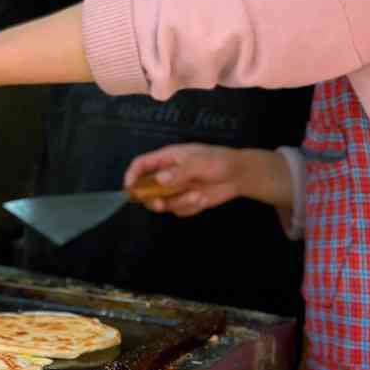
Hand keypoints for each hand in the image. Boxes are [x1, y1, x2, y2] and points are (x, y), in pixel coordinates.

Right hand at [125, 144, 292, 216]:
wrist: (239, 175)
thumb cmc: (219, 160)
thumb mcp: (199, 162)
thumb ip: (179, 172)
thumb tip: (160, 180)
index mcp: (167, 158)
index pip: (141, 165)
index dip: (132, 176)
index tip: (129, 188)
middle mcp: (167, 175)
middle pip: (146, 189)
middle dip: (152, 199)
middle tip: (161, 204)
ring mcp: (175, 190)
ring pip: (163, 203)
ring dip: (180, 203)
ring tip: (198, 195)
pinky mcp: (184, 202)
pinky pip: (178, 211)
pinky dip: (190, 208)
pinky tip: (203, 198)